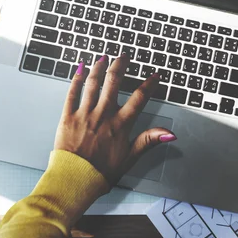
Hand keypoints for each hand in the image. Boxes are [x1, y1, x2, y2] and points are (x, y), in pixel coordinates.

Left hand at [54, 54, 175, 183]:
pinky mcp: (68, 117)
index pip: (139, 98)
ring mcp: (84, 114)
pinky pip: (72, 93)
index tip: (154, 76)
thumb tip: (169, 134)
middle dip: (120, 66)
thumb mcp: (130, 158)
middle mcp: (103, 115)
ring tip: (104, 57)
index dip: (149, 85)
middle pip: (114, 82)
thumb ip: (149, 141)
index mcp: (120, 125)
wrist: (74, 181)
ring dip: (99, 67)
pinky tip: (80, 69)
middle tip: (124, 56)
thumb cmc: (101, 173)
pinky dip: (76, 79)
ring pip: (93, 83)